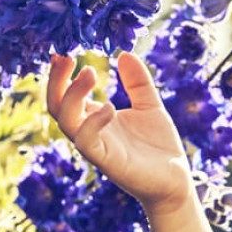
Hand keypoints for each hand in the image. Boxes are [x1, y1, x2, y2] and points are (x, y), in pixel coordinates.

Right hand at [44, 52, 195, 212]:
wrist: (176, 181)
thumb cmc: (159, 147)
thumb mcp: (149, 105)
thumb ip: (137, 81)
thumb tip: (124, 53)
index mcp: (94, 118)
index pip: (64, 94)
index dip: (60, 74)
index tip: (62, 50)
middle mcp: (89, 132)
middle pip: (56, 106)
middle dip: (56, 80)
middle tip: (65, 55)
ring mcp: (96, 147)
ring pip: (65, 121)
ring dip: (72, 95)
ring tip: (89, 73)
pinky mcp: (107, 162)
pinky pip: (87, 141)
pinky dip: (93, 122)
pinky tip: (110, 107)